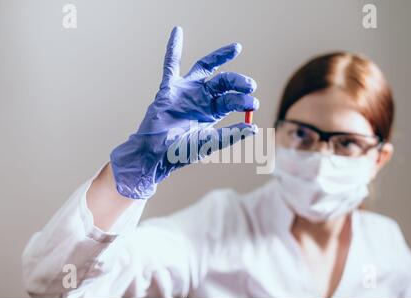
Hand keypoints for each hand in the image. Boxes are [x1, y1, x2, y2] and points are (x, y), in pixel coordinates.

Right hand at [110, 26, 258, 198]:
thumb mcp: (210, 143)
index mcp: (213, 112)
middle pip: (223, 82)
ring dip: (220, 57)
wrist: (157, 154)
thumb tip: (254, 129)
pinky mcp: (169, 88)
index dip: (243, 100)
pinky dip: (173, 48)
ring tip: (236, 48)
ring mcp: (186, 91)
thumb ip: (230, 135)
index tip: (252, 104)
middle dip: (237, 81)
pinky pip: (171, 65)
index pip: (232, 100)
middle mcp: (202, 98)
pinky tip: (177, 31)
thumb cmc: (182, 152)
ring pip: (205, 68)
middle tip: (250, 85)